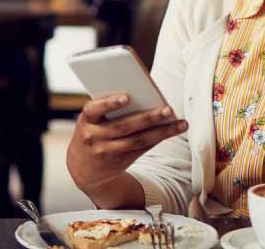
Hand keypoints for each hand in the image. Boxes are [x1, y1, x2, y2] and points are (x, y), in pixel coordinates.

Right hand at [67, 95, 186, 190]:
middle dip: (148, 117)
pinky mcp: (121, 161)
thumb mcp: (91, 121)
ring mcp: (108, 152)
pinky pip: (142, 149)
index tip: (127, 96)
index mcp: (85, 121)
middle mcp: (95, 137)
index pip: (94, 109)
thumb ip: (107, 109)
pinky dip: (158, 139)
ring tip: (181, 123)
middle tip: (169, 109)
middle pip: (124, 127)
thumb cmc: (91, 132)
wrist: (83, 169)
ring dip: (162, 131)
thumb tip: (143, 95)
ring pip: (138, 140)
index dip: (109, 103)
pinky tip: (172, 131)